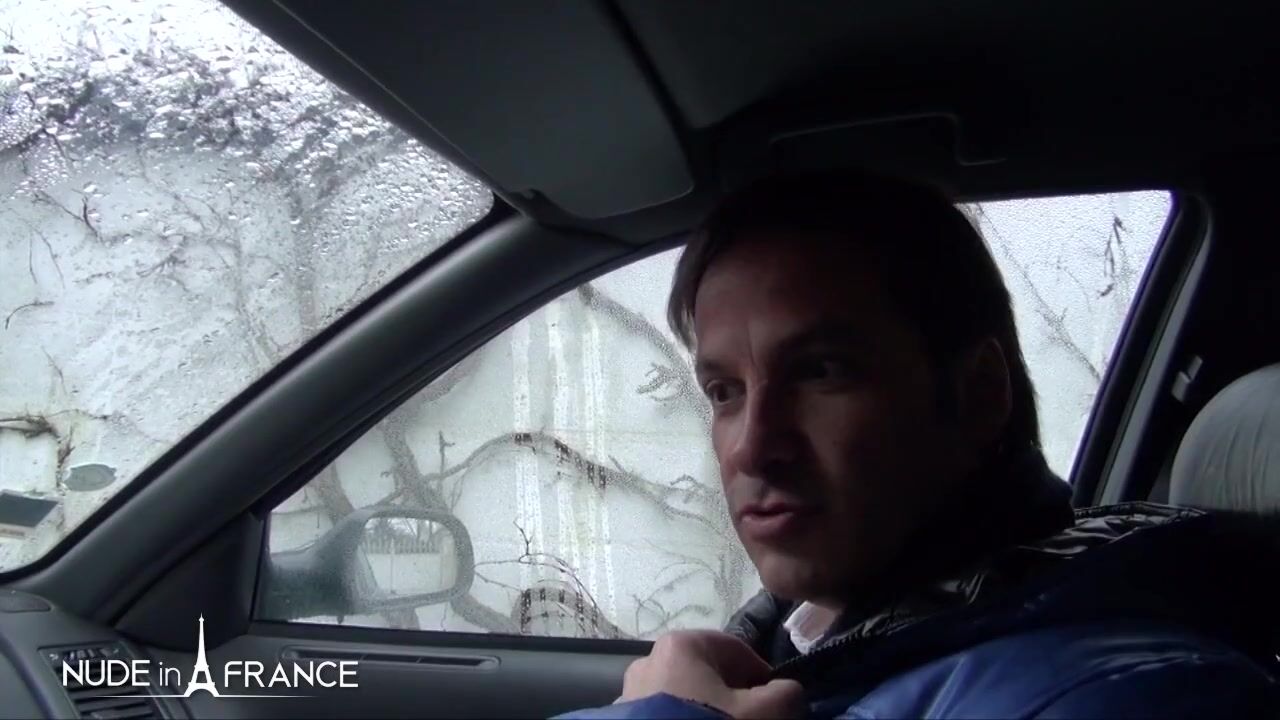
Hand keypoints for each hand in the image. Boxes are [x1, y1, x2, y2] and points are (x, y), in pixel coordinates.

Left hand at [617, 630, 805, 718]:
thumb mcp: (765, 712)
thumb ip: (786, 693)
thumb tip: (787, 692)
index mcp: (682, 644)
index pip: (737, 651)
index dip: (762, 677)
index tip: (773, 703)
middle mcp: (650, 660)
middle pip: (709, 676)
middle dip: (733, 697)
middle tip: (750, 719)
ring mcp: (631, 692)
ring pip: (686, 698)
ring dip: (706, 713)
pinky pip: (665, 716)